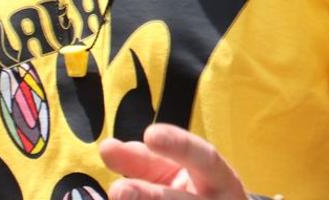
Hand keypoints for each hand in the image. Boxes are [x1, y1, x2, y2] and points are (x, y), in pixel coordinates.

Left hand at [100, 124, 248, 199]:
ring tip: (115, 195)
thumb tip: (108, 148)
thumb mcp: (176, 172)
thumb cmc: (192, 191)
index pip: (205, 159)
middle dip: (149, 196)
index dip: (179, 146)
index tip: (150, 134)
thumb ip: (144, 160)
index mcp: (220, 180)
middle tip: (118, 190)